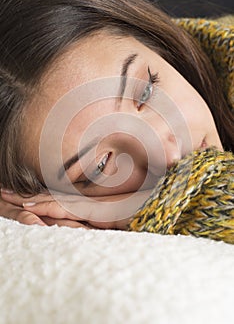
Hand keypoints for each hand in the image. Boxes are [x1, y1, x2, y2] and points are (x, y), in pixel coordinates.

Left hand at [0, 187, 151, 229]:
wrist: (155, 207)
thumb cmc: (137, 211)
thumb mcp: (113, 217)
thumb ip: (99, 218)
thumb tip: (88, 221)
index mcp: (84, 203)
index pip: (54, 198)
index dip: (34, 195)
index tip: (17, 194)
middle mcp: (82, 201)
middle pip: (46, 197)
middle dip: (22, 194)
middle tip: (1, 190)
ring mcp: (85, 204)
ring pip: (49, 200)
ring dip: (26, 198)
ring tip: (4, 195)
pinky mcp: (90, 210)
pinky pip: (62, 208)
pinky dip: (43, 205)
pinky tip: (27, 205)